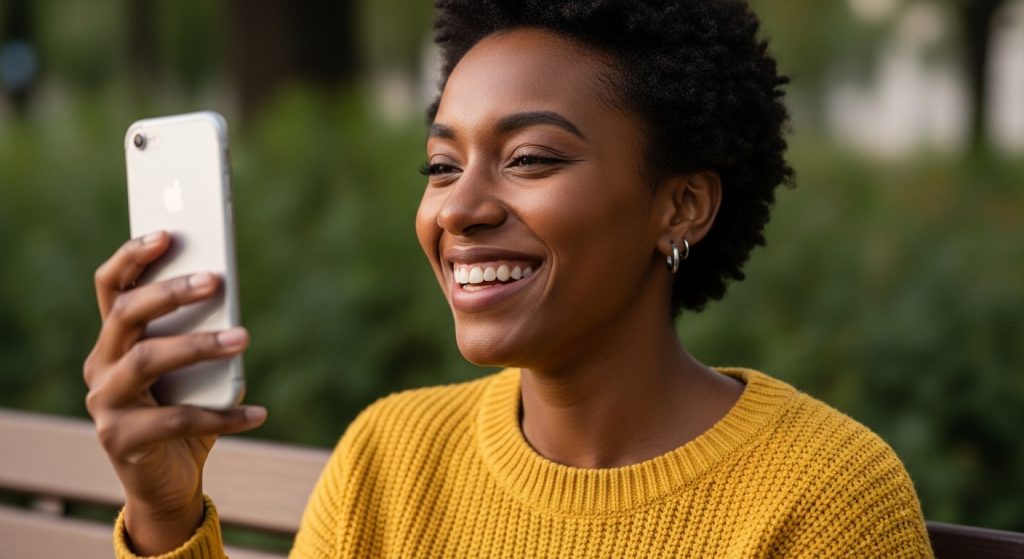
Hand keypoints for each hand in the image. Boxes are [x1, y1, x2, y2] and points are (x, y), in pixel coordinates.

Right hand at [83, 232, 265, 554]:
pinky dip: (223, 415)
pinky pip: (177, 420)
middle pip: (126, 315)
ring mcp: (105, 404)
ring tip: (243, 337)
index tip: (165, 233)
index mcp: (115, 340)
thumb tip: (233, 309)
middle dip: (170, 293)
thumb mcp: (194, 371)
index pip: (111, 287)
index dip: (131, 257)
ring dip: (198, 345)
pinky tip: (259, 413)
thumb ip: (202, 336)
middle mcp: (101, 366)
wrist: (169, 482)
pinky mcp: (121, 440)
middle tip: (215, 280)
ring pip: (146, 361)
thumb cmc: (185, 411)